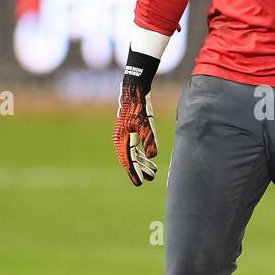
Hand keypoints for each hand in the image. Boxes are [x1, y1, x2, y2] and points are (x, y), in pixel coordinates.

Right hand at [112, 51, 160, 185]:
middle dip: (140, 170)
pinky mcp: (130, 131)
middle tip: (150, 179)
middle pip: (131, 159)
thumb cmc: (139, 107)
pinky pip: (135, 147)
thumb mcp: (146, 123)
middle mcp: (122, 140)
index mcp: (122, 140)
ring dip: (142, 163)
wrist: (134, 91)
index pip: (128, 160)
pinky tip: (150, 158)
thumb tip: (153, 156)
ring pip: (134, 154)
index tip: (140, 183)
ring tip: (152, 172)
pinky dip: (142, 154)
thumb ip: (149, 139)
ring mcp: (125, 136)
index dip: (134, 172)